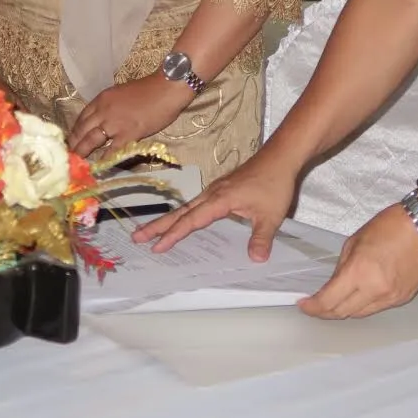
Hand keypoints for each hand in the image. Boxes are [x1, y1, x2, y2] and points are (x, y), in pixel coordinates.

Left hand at [68, 72, 189, 157]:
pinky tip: (98, 168)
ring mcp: (114, 123)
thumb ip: (111, 106)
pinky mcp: (127, 134)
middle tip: (68, 155)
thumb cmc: (149, 90)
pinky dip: (103, 160)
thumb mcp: (121, 93)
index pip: (81, 117)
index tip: (71, 140)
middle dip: (73, 144)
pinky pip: (111, 151)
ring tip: (76, 163)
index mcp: (102, 99)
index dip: (75, 131)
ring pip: (90, 140)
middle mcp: (103, 111)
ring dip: (82, 152)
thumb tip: (106, 120)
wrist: (166, 88)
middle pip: (82, 130)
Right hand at [132, 147, 299, 259]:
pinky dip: (184, 215)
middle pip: (180, 212)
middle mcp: (212, 194)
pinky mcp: (221, 189)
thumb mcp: (271, 215)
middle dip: (158, 225)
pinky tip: (184, 221)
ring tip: (150, 232)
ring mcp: (215, 190)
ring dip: (168, 220)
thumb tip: (256, 259)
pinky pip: (196, 205)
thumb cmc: (274, 183)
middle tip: (137, 237)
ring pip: (186, 207)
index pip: (191, 220)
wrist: (280, 158)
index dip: (174, 234)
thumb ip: (261, 237)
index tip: (157, 246)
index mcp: (220, 200)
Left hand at [297, 203, 417, 318]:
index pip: (329, 300)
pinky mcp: (403, 298)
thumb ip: (342, 266)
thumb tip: (334, 284)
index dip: (313, 307)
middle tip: (316, 306)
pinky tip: (358, 297)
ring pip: (361, 314)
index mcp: (359, 272)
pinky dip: (364, 305)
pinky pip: (377, 308)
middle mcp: (375, 290)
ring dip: (344, 310)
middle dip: (326, 311)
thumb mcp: (355, 240)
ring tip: (334, 303)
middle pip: (343, 312)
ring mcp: (391, 297)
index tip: (303, 305)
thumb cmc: (389, 226)